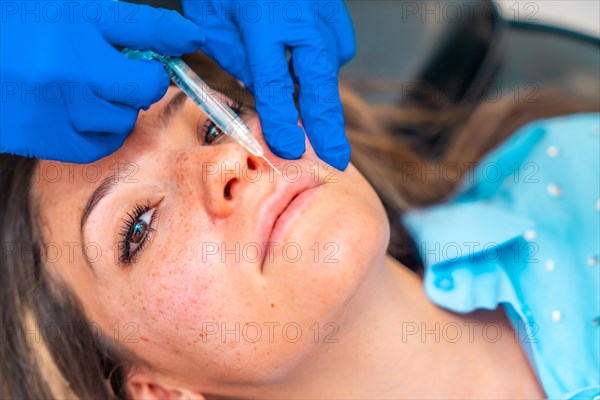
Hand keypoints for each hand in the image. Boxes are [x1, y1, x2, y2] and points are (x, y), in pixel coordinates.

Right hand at [0, 1, 203, 162]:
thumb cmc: (24, 29)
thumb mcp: (77, 11)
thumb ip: (136, 26)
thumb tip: (189, 37)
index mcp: (77, 24)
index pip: (151, 34)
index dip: (170, 47)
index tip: (176, 47)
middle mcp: (69, 68)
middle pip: (145, 89)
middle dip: (139, 82)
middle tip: (114, 73)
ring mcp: (56, 108)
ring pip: (123, 120)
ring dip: (116, 109)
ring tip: (86, 92)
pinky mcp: (44, 138)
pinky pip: (100, 145)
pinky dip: (98, 132)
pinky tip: (76, 113)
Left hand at [182, 0, 355, 169]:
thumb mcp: (213, 17)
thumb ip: (237, 56)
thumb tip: (261, 91)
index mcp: (262, 21)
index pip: (273, 84)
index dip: (281, 120)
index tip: (289, 149)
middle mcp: (300, 18)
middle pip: (318, 82)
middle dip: (327, 125)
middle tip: (337, 158)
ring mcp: (323, 11)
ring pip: (329, 66)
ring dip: (323, 97)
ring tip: (323, 129)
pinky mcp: (335, 9)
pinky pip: (337, 47)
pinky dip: (325, 64)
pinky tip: (308, 70)